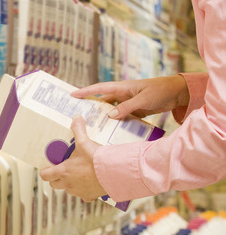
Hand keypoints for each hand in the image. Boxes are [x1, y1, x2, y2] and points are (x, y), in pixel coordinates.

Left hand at [40, 117, 107, 201]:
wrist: (114, 172)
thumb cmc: (97, 159)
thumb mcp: (84, 142)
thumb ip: (78, 130)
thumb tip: (76, 117)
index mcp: (63, 171)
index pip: (45, 175)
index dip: (45, 171)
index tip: (48, 168)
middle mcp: (67, 183)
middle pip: (54, 184)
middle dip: (56, 178)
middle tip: (63, 170)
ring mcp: (77, 191)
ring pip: (68, 190)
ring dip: (70, 184)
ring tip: (78, 175)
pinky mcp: (88, 196)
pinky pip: (82, 196)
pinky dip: (84, 191)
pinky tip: (90, 183)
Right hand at [71, 75, 189, 119]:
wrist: (177, 93)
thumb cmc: (161, 91)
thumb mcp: (143, 99)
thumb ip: (127, 107)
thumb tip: (110, 115)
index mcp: (122, 87)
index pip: (100, 89)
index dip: (85, 92)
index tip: (72, 95)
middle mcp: (122, 95)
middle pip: (102, 102)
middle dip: (90, 108)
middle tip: (77, 116)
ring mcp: (127, 103)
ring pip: (110, 111)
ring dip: (103, 119)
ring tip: (91, 128)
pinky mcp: (133, 111)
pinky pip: (120, 118)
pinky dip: (115, 124)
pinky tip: (110, 132)